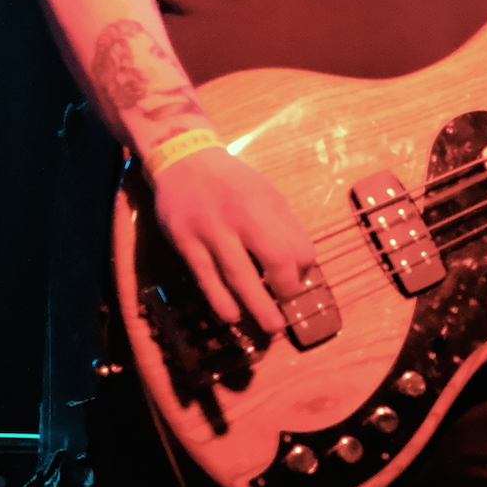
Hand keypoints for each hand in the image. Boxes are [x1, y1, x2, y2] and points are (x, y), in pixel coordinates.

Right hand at [151, 148, 316, 333]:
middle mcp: (242, 215)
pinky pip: (207, 277)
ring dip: (257, 305)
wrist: (182, 159)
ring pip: (239, 275)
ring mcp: (211, 229)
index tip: (298, 280)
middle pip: (275, 258)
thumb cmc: (231, 182)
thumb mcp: (264, 193)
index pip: (297, 243)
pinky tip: (232, 315)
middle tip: (288, 312)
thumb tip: (300, 266)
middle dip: (286, 290)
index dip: (303, 268)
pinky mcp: (185, 241)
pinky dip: (221, 300)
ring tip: (271, 327)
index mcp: (267, 203)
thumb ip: (281, 225)